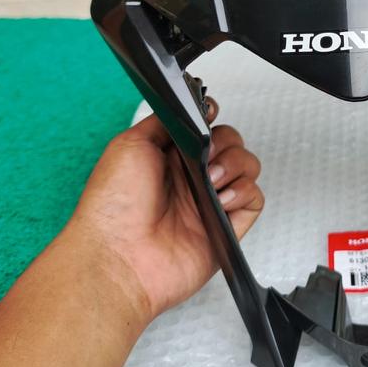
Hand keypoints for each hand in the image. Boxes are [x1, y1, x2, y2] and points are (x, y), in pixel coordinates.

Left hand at [68, 98, 262, 325]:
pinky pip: (254, 199)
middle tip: (206, 156)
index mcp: (168, 158)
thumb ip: (162, 121)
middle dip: (226, 142)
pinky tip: (221, 199)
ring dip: (235, 165)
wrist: (118, 257)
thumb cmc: (113, 206)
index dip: (213, 120)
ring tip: (212, 180)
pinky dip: (243, 192)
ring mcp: (209, 203)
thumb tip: (186, 109)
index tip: (210, 118)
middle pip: (232, 143)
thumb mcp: (129, 144)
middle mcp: (191, 179)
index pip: (206, 129)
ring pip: (247, 167)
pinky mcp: (225, 228)